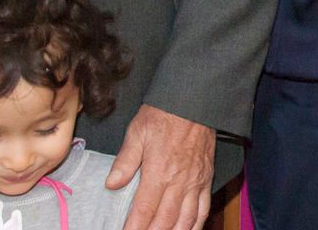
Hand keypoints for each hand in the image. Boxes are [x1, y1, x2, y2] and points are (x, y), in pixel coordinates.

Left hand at [108, 104, 215, 229]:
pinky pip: (204, 209)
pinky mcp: (206, 178)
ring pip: (186, 220)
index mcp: (159, 171)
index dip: (134, 229)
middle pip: (165, 222)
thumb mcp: (138, 131)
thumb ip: (125, 160)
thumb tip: (111, 184)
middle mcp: (180, 182)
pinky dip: (196, 225)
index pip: (144, 211)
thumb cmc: (164, 113)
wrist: (195, 99)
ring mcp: (195, 182)